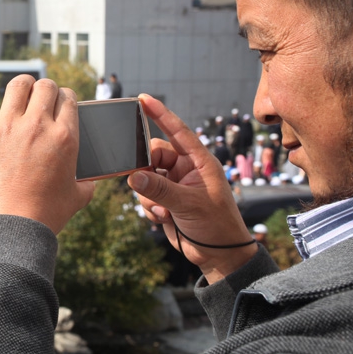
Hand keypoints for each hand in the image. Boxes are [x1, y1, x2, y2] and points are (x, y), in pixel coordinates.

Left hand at [0, 71, 94, 234]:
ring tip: (22, 88)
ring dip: (23, 84)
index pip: (68, 99)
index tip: (61, 103)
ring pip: (17, 87)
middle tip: (42, 98)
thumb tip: (93, 178)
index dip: (66, 98)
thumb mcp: (78, 197)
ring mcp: (6, 128)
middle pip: (45, 87)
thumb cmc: (45, 216)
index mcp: (65, 137)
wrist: (9, 229)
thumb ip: (88, 182)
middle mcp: (37, 126)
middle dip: (47, 89)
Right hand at [127, 95, 255, 283]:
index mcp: (200, 162)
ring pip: (145, 177)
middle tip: (142, 183)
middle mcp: (186, 169)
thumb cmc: (216, 225)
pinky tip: (164, 219)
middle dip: (146, 170)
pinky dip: (150, 207)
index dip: (161, 114)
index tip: (143, 99)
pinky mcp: (166, 200)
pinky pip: (145, 195)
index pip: (178, 132)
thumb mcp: (189, 204)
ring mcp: (175, 185)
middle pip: (153, 155)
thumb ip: (160, 188)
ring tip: (164, 211)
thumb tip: (133, 176)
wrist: (218, 255)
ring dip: (148, 195)